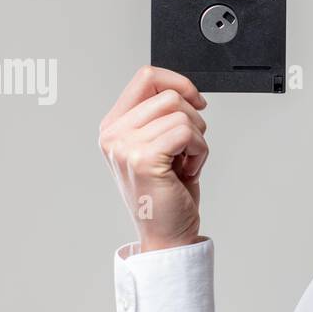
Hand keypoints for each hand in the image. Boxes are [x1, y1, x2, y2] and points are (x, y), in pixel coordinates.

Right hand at [99, 65, 209, 251]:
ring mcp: (125, 146)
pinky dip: (199, 151)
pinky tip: (188, 171)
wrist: (167, 234)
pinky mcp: (143, 159)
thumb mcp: (159, 146)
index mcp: (114, 126)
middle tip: (188, 149)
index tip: (196, 102)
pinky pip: (186, 133)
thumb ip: (160, 116)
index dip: (179, 83)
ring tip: (186, 162)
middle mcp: (113, 135)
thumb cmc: (167, 193)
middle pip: (168, 95)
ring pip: (180, 113)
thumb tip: (183, 90)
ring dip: (197, 138)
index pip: (146, 78)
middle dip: (193, 119)